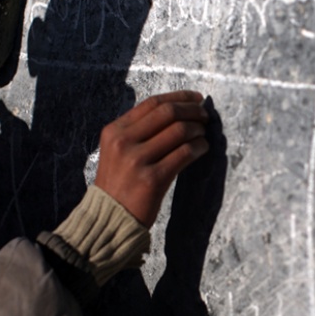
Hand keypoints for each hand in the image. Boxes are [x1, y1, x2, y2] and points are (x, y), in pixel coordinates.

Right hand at [95, 90, 209, 227]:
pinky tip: (202, 148)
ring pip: (179, 131)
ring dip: (198, 129)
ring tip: (202, 134)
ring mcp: (137, 160)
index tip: (195, 98)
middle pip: (168, 112)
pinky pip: (185, 153)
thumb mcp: (118, 150)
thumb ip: (139, 130)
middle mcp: (123, 142)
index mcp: (114, 131)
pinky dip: (199, 147)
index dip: (178, 97)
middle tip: (204, 115)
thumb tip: (177, 109)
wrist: (110, 218)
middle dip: (192, 110)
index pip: (152, 103)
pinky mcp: (153, 179)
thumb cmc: (119, 183)